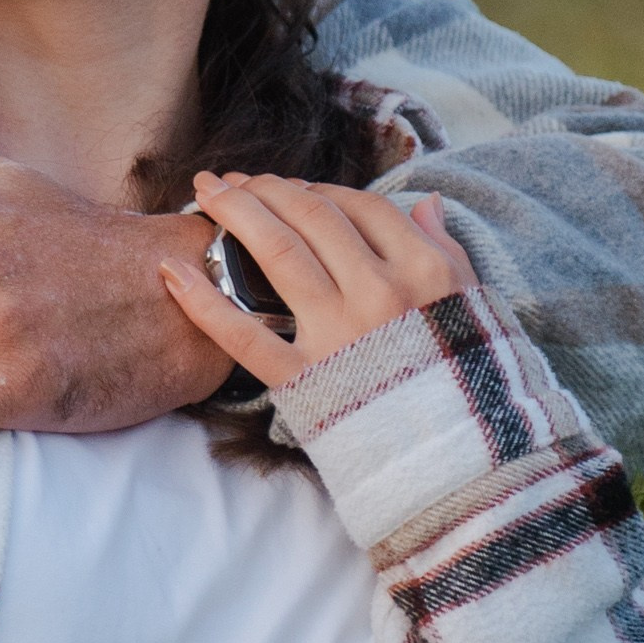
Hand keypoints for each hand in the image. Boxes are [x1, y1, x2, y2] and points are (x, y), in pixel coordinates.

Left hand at [160, 178, 478, 395]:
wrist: (454, 461)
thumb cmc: (462, 381)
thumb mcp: (472, 308)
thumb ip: (448, 250)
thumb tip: (428, 204)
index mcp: (424, 272)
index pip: (362, 208)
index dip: (320, 189)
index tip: (291, 187)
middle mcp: (380, 294)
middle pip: (312, 218)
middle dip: (266, 188)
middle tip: (232, 181)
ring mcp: (338, 335)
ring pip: (277, 253)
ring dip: (234, 213)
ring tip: (205, 193)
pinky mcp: (301, 379)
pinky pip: (241, 333)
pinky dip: (201, 299)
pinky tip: (171, 270)